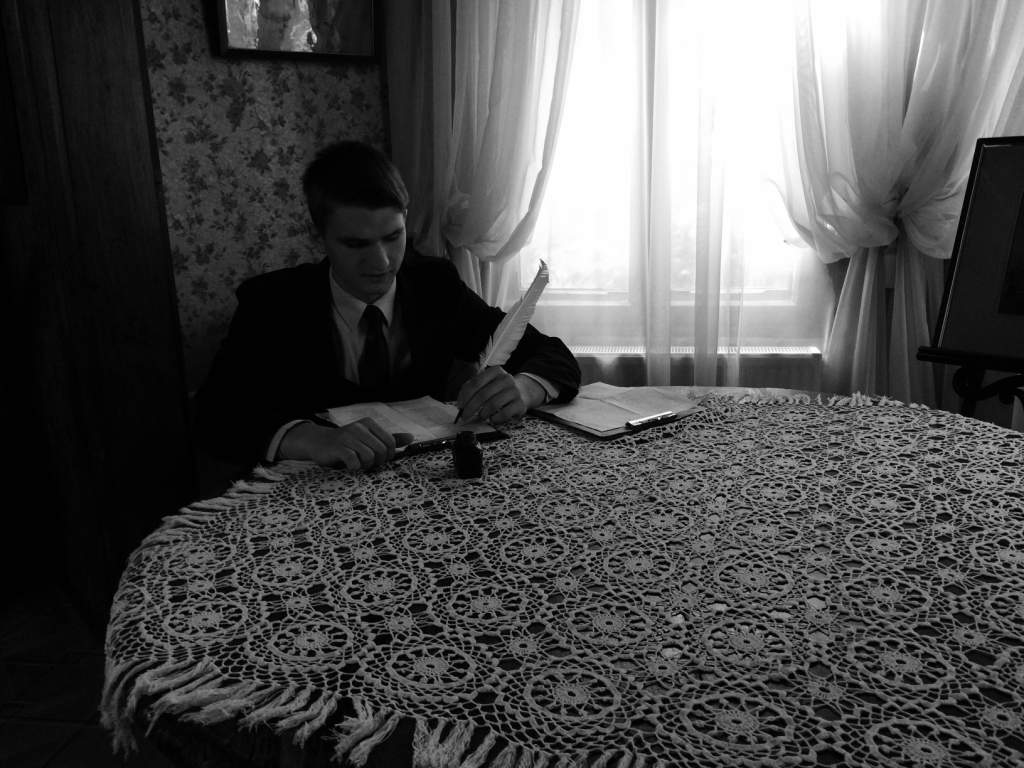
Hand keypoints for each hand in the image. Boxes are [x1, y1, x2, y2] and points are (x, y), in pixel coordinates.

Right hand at [277, 419, 412, 469]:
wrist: (318, 443)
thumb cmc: (346, 443)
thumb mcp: (368, 439)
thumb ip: (389, 439)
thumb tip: (411, 438)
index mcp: (369, 424)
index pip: (390, 442)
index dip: (388, 456)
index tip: (378, 460)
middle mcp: (359, 427)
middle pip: (381, 451)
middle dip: (377, 462)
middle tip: (367, 464)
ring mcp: (348, 436)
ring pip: (369, 456)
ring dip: (365, 466)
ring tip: (358, 465)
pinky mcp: (338, 447)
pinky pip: (354, 461)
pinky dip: (354, 468)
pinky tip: (349, 466)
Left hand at [456, 368, 545, 425]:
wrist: (524, 391)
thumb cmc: (500, 389)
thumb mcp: (487, 383)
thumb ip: (472, 389)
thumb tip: (461, 403)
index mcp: (495, 371)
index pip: (476, 383)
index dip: (465, 396)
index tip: (460, 406)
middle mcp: (506, 379)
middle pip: (483, 394)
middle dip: (471, 408)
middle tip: (465, 416)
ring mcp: (514, 391)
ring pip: (493, 404)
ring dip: (483, 413)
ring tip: (481, 416)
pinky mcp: (520, 404)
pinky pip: (504, 414)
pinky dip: (495, 418)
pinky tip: (493, 419)